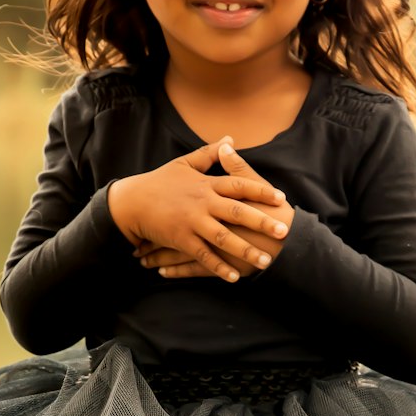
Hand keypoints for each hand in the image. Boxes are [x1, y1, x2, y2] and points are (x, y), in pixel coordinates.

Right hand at [108, 137, 289, 282]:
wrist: (131, 202)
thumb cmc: (159, 182)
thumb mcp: (184, 163)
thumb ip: (210, 152)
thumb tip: (231, 139)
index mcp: (206, 184)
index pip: (239, 185)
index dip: (261, 191)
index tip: (280, 198)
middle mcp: (202, 202)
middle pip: (237, 212)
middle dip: (262, 222)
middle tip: (283, 231)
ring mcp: (191, 222)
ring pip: (224, 238)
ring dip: (245, 250)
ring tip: (266, 261)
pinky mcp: (181, 239)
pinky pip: (203, 255)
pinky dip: (219, 266)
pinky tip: (235, 276)